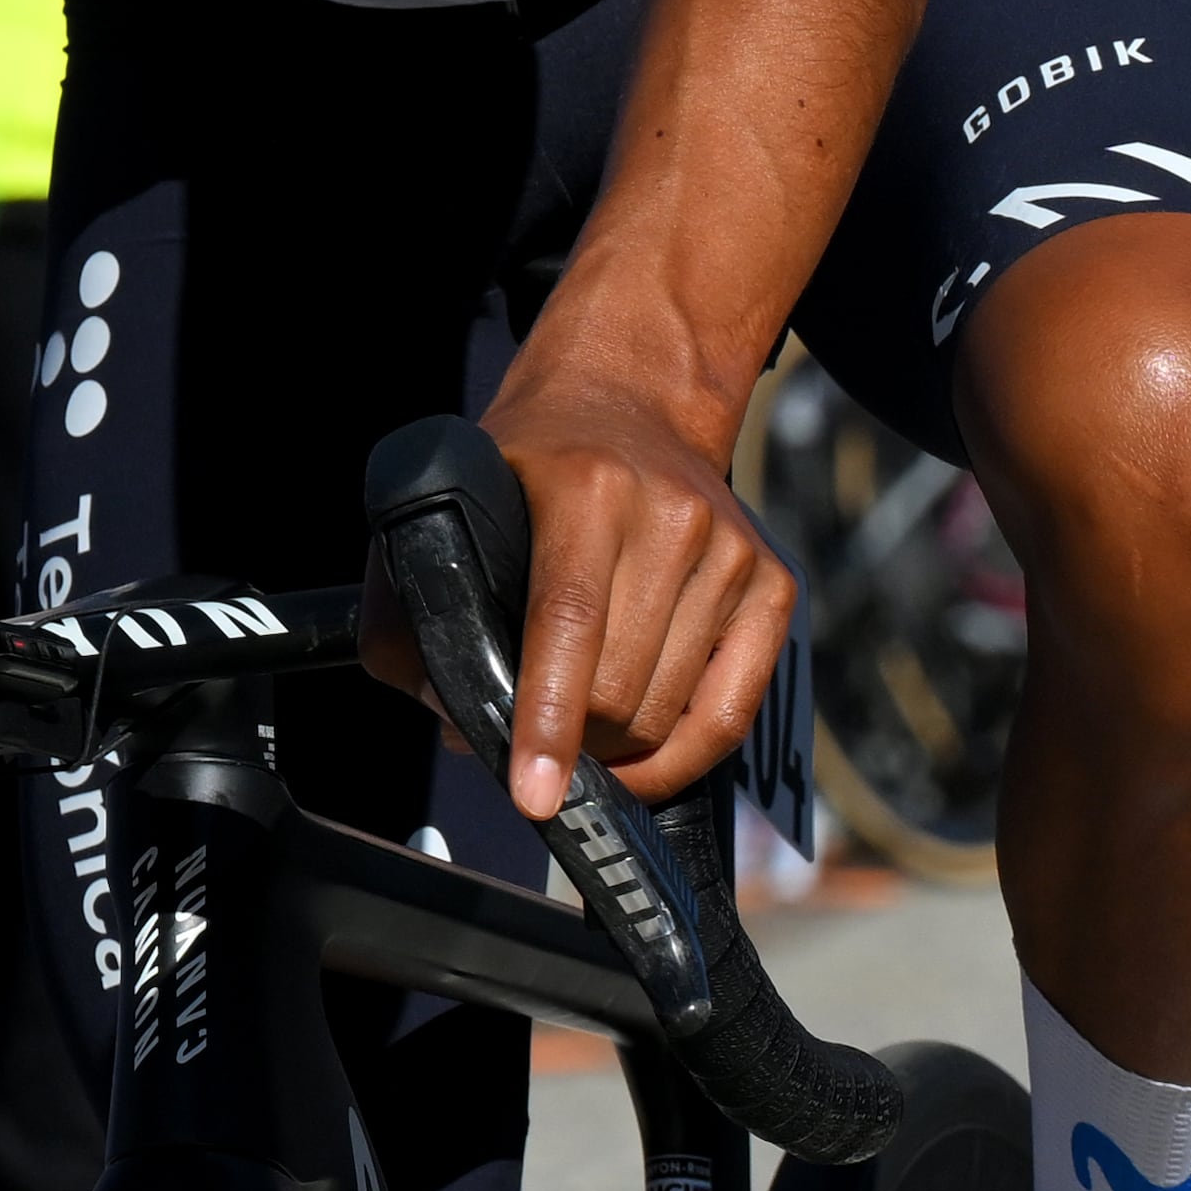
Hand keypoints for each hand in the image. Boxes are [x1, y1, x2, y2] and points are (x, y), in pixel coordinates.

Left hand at [417, 370, 795, 820]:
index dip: (547, 719)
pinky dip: (681, 757)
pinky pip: (731, 713)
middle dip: (570, 742)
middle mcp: (674, 515)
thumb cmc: (531, 465)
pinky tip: (640, 757)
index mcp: (588, 488)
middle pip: (621, 691)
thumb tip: (453, 718)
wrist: (631, 397)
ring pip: (670, 715)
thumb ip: (416, 612)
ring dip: (618, 750)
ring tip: (581, 731)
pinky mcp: (773, 583)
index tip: (533, 793)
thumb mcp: (453, 499)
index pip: (569, 622)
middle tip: (533, 741)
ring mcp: (733, 550)